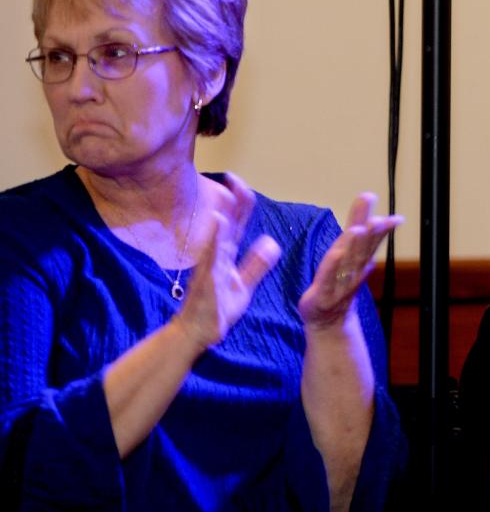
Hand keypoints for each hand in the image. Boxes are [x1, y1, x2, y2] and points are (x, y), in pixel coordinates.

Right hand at [174, 172, 281, 351]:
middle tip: (233, 178)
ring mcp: (210, 268)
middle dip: (231, 202)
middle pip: (226, 225)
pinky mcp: (206, 281)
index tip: (242, 184)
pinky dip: (215, 240)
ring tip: (227, 195)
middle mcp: (217, 257)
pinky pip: (211, 258)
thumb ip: (257, 264)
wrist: (196, 333)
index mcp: (226, 256)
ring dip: (222, 215)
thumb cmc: (218, 309)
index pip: (237, 225)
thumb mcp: (244, 285)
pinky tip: (219, 224)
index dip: (242, 205)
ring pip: (217, 237)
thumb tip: (272, 242)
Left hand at [299, 193, 402, 330]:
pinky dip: (332, 266)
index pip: (373, 243)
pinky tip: (336, 252)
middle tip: (379, 220)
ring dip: (354, 247)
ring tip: (359, 229)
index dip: (384, 231)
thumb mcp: (348, 251)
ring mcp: (339, 284)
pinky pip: (328, 279)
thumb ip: (359, 224)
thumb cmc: (338, 282)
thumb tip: (372, 200)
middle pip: (363, 251)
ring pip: (348, 263)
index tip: (397, 219)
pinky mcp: (323, 293)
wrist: (328, 321)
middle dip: (371, 235)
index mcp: (360, 260)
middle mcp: (353, 271)